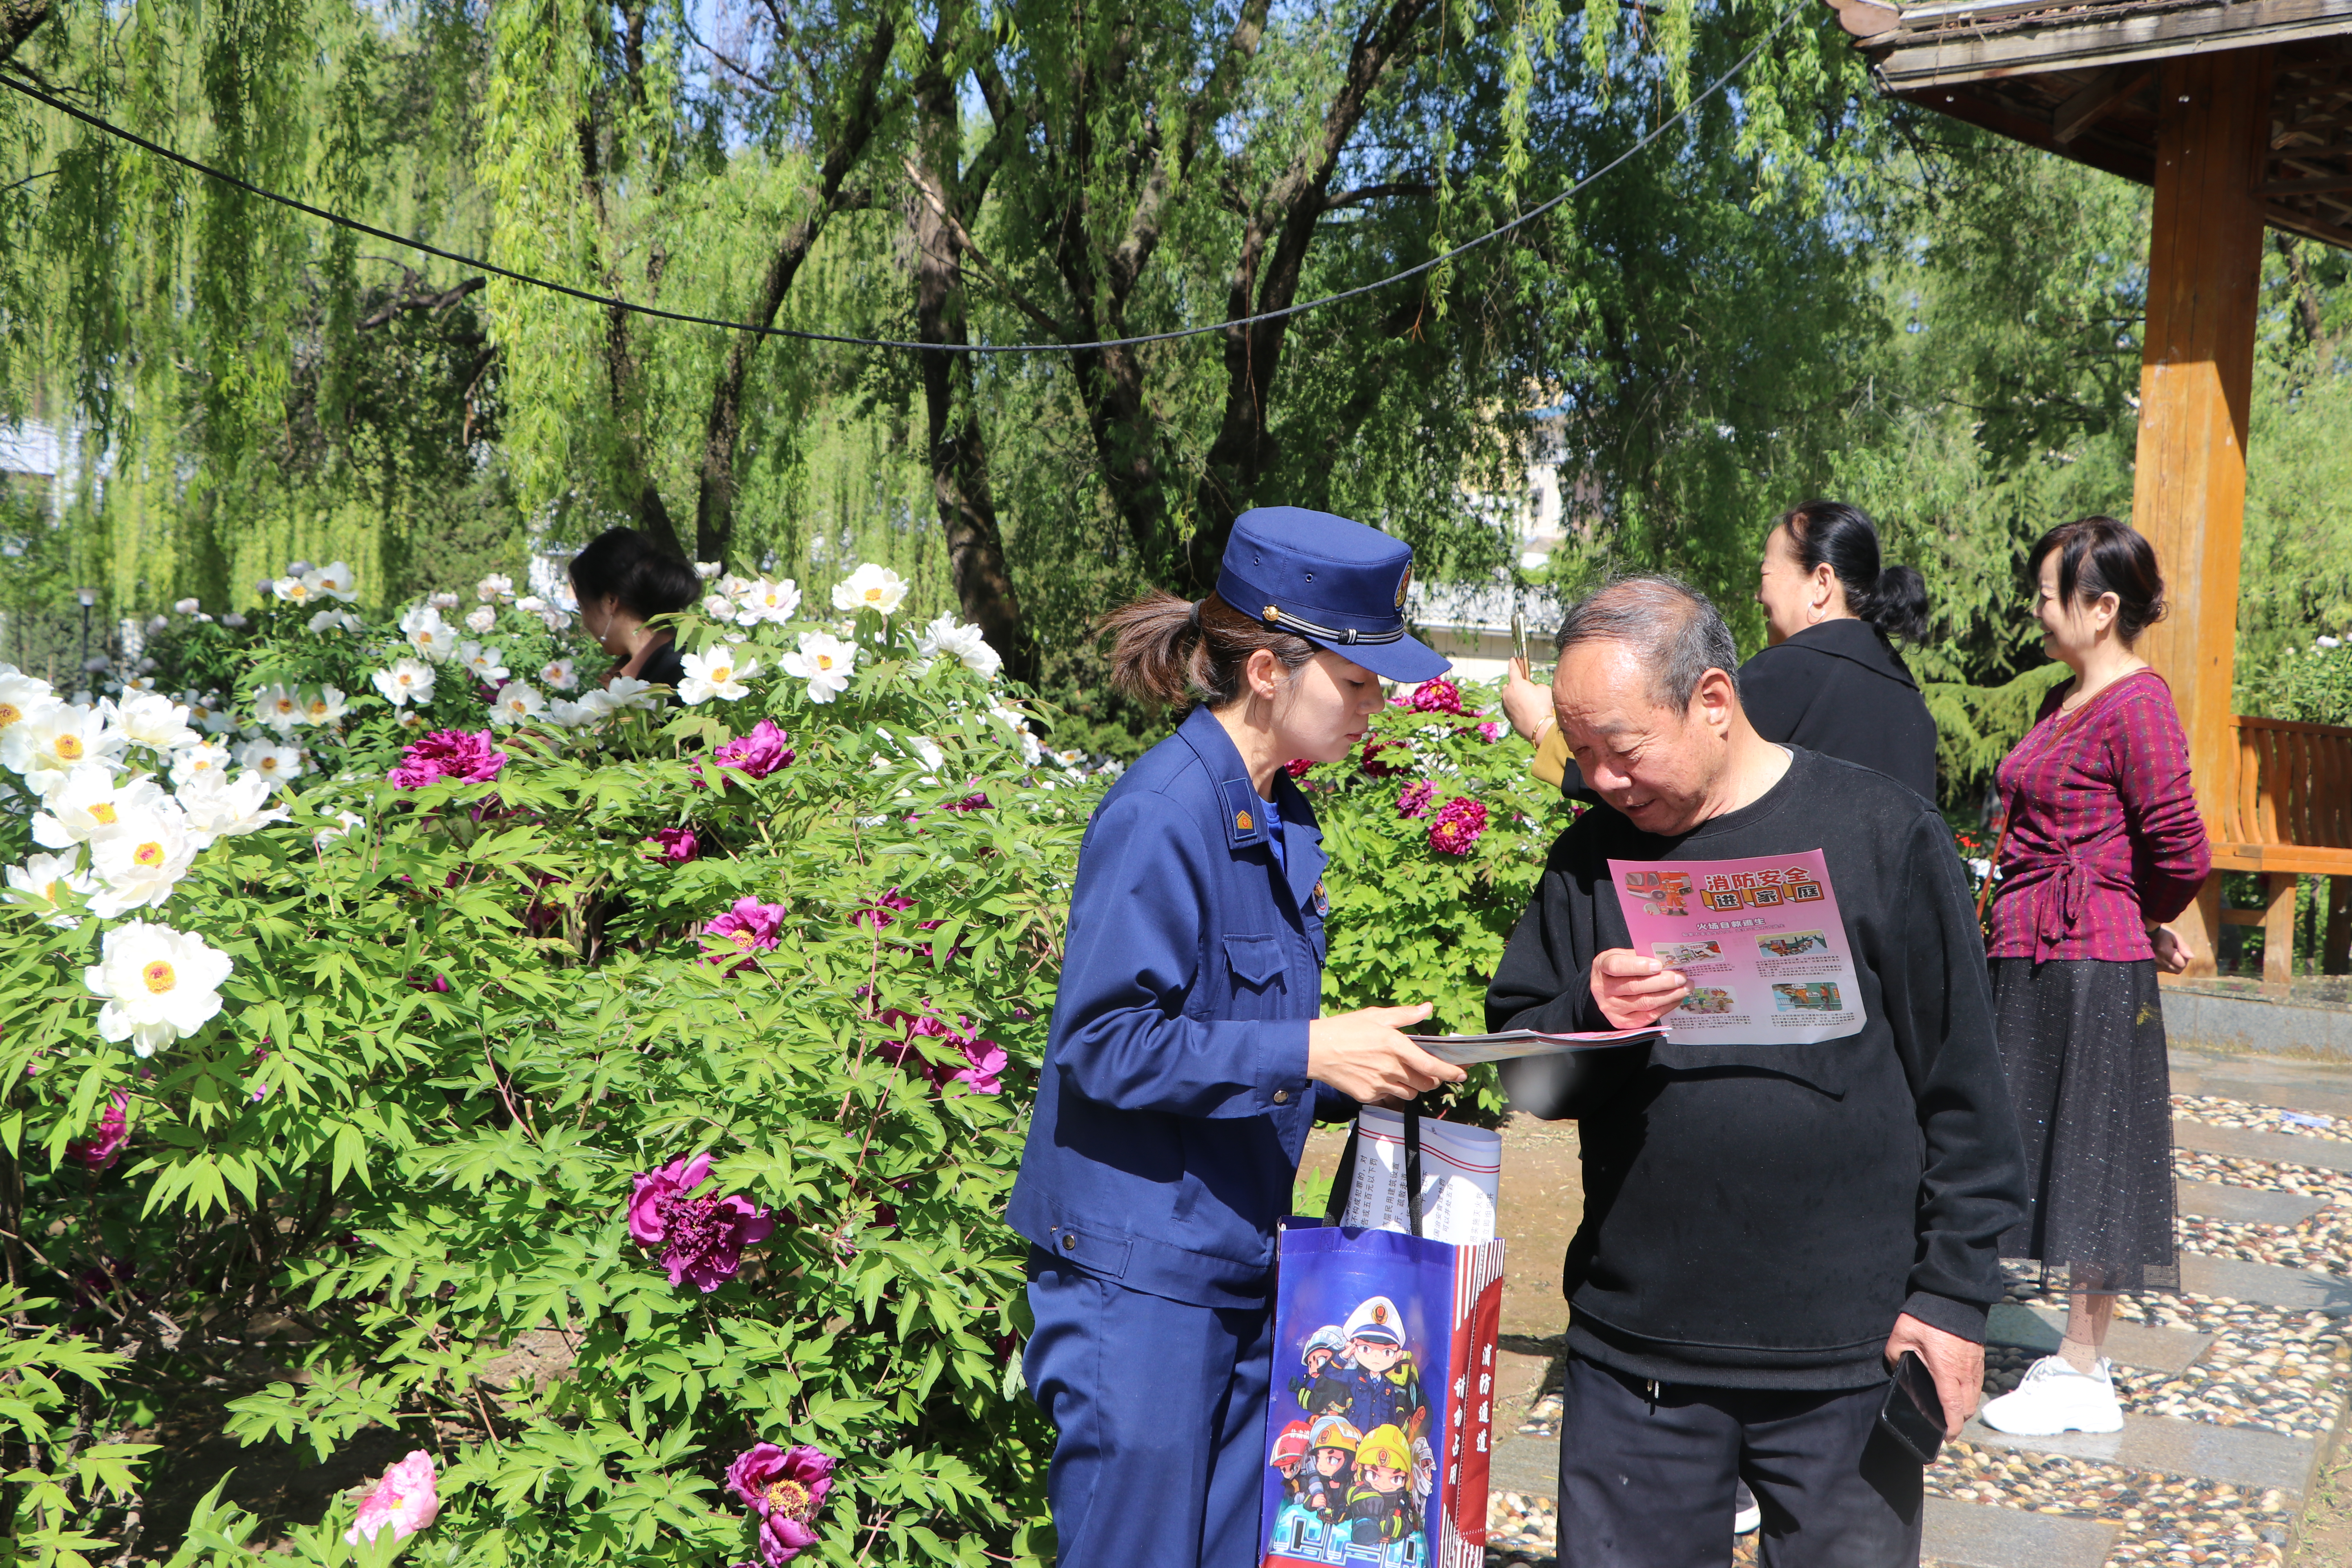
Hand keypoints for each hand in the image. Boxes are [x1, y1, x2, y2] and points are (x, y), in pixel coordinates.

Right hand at [1307, 1004, 1462, 1103]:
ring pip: (1410, 1093)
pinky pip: (1389, 1097)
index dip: (1450, 1072)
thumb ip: (1405, 1015)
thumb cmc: (1345, 1029)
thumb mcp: (1376, 1015)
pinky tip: (1379, 1077)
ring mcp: (1380, 1084)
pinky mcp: (1368, 1095)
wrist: (1315, 1050)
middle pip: (1425, 1083)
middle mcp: (1391, 1068)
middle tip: (1426, 1070)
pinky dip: (1390, 1090)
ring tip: (1398, 1072)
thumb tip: (1427, 1009)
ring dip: (1412, 1085)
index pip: (1432, 1066)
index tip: (1460, 1074)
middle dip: (1431, 1079)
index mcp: (1396, 1046)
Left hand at [1501, 657, 1555, 745]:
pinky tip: (1525, 710)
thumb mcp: (1544, 689)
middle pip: (1509, 685)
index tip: (1512, 659)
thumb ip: (1535, 686)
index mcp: (1516, 683)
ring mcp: (1505, 704)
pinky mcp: (1507, 715)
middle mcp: (1507, 693)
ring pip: (1508, 696)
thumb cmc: (1542, 705)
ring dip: (1514, 696)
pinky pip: (1510, 706)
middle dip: (1515, 685)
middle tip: (1525, 688)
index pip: (1513, 669)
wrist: (1538, 726)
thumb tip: (1532, 690)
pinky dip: (1515, 706)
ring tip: (1526, 701)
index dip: (1513, 663)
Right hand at [1589, 949, 1688, 1028]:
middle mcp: (1603, 990)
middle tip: (1681, 977)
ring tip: (1684, 988)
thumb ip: (1640, 956)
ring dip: (1669, 995)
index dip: (1638, 966)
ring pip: (1644, 1002)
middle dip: (1662, 982)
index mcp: (1601, 967)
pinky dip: (1665, 1007)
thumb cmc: (1621, 968)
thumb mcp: (1624, 956)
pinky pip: (1648, 1016)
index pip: (1617, 966)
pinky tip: (1676, 999)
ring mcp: (1612, 1008)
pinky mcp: (1622, 1022)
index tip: (1658, 965)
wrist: (1607, 989)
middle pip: (1635, 987)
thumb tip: (1669, 960)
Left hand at [1884, 1312, 1980, 1437]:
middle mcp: (1964, 1372)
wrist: (1953, 1296)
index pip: (1953, 1407)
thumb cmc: (1927, 1317)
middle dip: (1958, 1420)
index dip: (1952, 1426)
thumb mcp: (1902, 1335)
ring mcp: (1975, 1365)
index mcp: (1945, 1370)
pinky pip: (1977, 1383)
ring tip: (1951, 1411)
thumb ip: (1894, 1355)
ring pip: (1974, 1396)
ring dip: (1964, 1407)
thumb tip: (1893, 1369)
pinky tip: (1958, 1390)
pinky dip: (1969, 1392)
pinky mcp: (1979, 1358)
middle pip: (1967, 1407)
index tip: (1948, 1437)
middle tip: (1946, 1425)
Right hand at [2149, 924, 2190, 974]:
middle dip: (2180, 963)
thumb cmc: (2162, 933)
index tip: (2179, 950)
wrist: (2144, 932)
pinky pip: (2163, 970)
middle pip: (2178, 970)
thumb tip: (2192, 957)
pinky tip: (2163, 957)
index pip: (2182, 964)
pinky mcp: (2151, 965)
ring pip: (2171, 970)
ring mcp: (2153, 964)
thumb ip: (2183, 947)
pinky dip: (2166, 965)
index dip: (2185, 958)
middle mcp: (2158, 959)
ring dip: (2173, 964)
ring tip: (2169, 954)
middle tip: (2176, 953)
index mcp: (2165, 951)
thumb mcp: (2175, 936)